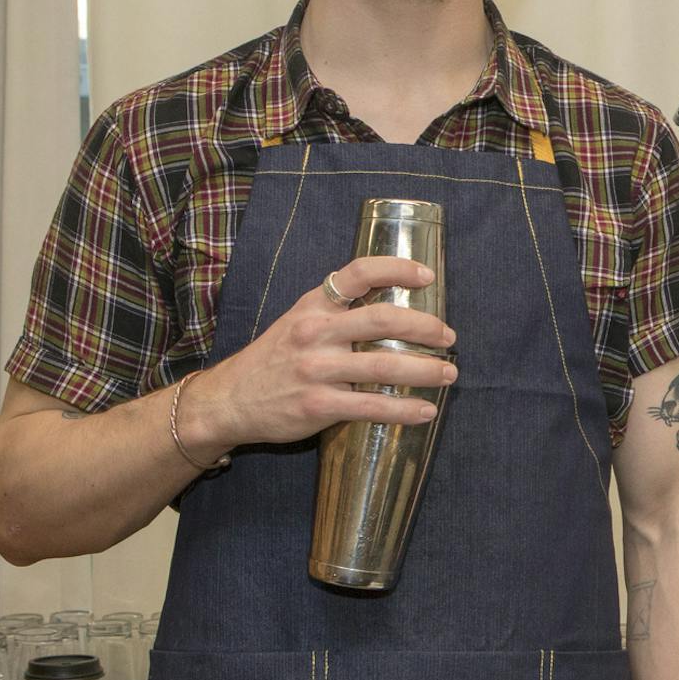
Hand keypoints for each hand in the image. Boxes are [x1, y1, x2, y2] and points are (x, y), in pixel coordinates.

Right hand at [184, 255, 458, 451]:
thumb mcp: (300, 320)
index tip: (427, 275)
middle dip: (425, 327)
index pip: (358, 273)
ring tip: (450, 373)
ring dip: (426, 371)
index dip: (396, 268)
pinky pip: (372, 407)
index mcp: (314, 306)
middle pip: (382, 320)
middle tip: (449, 336)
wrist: (229, 400)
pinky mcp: (318, 406)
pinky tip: (426, 410)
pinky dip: (404, 409)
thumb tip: (399, 311)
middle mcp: (315, 333)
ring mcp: (316, 370)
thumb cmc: (276, 358)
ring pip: (384, 367)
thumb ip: (340, 312)